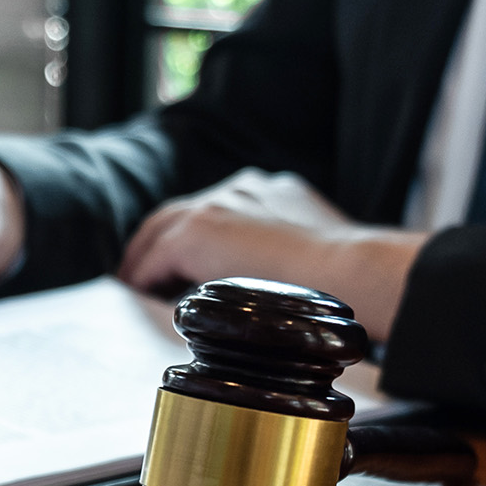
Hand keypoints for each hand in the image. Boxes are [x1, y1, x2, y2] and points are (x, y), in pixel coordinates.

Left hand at [117, 169, 428, 338]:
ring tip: (136, 286)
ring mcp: (217, 205)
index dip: (192, 236)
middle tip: (143, 274)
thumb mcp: (310, 256)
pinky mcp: (198, 231)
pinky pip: (153, 257)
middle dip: (157, 243)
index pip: (214, 209)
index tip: (180, 264)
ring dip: (144, 259)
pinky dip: (143, 276)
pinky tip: (139, 296)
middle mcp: (239, 189)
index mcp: (268, 190)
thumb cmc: (342, 280)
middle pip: (177, 213)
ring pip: (160, 230)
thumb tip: (265, 283)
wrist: (350, 271)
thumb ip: (281, 257)